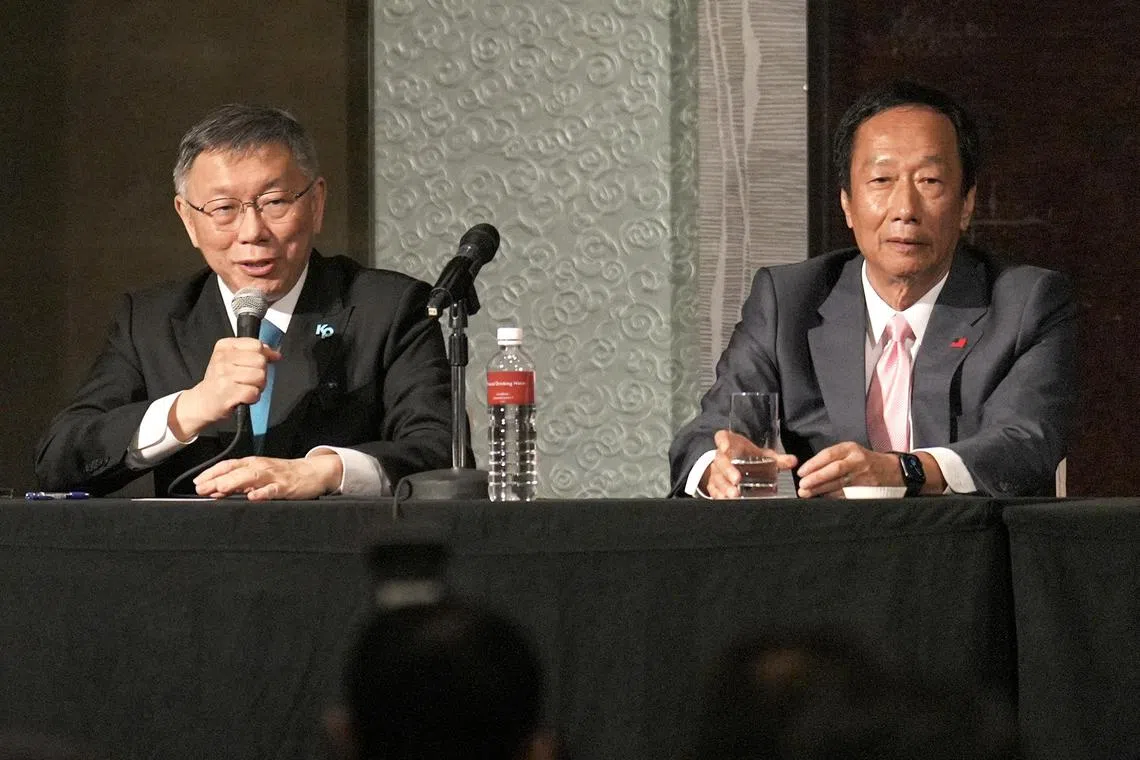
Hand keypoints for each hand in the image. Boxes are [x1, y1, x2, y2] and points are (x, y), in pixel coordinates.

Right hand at [170, 337, 282, 439]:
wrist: (203, 401)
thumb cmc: (221, 380)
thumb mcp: (233, 360)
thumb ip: (255, 353)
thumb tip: (276, 354)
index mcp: (224, 346)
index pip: (256, 345)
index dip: (264, 356)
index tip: (257, 365)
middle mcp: (222, 359)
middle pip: (260, 361)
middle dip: (261, 373)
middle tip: (250, 380)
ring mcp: (224, 375)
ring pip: (260, 376)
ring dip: (258, 386)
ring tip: (246, 388)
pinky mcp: (227, 392)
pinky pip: (254, 392)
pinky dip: (253, 397)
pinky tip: (243, 397)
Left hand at [193, 453, 343, 500]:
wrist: (313, 472)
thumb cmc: (284, 474)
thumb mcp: (260, 475)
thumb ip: (240, 482)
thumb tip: (216, 489)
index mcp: (253, 463)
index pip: (228, 465)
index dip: (212, 473)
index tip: (197, 482)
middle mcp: (261, 467)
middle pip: (236, 470)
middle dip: (218, 479)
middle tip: (202, 488)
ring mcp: (273, 476)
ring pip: (252, 477)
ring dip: (235, 482)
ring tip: (220, 489)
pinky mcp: (286, 486)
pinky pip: (273, 489)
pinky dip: (263, 492)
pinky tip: (254, 497)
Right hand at [700, 430, 797, 498]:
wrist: (733, 461)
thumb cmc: (747, 455)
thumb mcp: (761, 454)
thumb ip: (777, 459)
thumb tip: (793, 461)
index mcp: (731, 443)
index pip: (722, 437)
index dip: (723, 441)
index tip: (726, 447)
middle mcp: (721, 456)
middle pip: (720, 460)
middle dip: (728, 470)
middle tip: (737, 480)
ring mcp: (716, 470)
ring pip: (716, 477)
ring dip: (724, 486)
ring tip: (734, 494)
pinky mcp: (713, 482)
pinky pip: (713, 488)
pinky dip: (718, 494)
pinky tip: (725, 499)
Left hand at [795, 442, 902, 497]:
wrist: (892, 470)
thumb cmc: (864, 461)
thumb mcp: (850, 452)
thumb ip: (832, 458)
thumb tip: (808, 470)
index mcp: (851, 448)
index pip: (829, 454)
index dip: (813, 464)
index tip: (801, 472)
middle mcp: (858, 461)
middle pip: (834, 469)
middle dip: (816, 478)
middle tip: (802, 485)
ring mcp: (864, 476)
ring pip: (839, 483)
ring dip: (821, 490)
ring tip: (806, 494)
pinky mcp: (868, 489)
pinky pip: (847, 494)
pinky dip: (832, 497)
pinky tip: (822, 498)